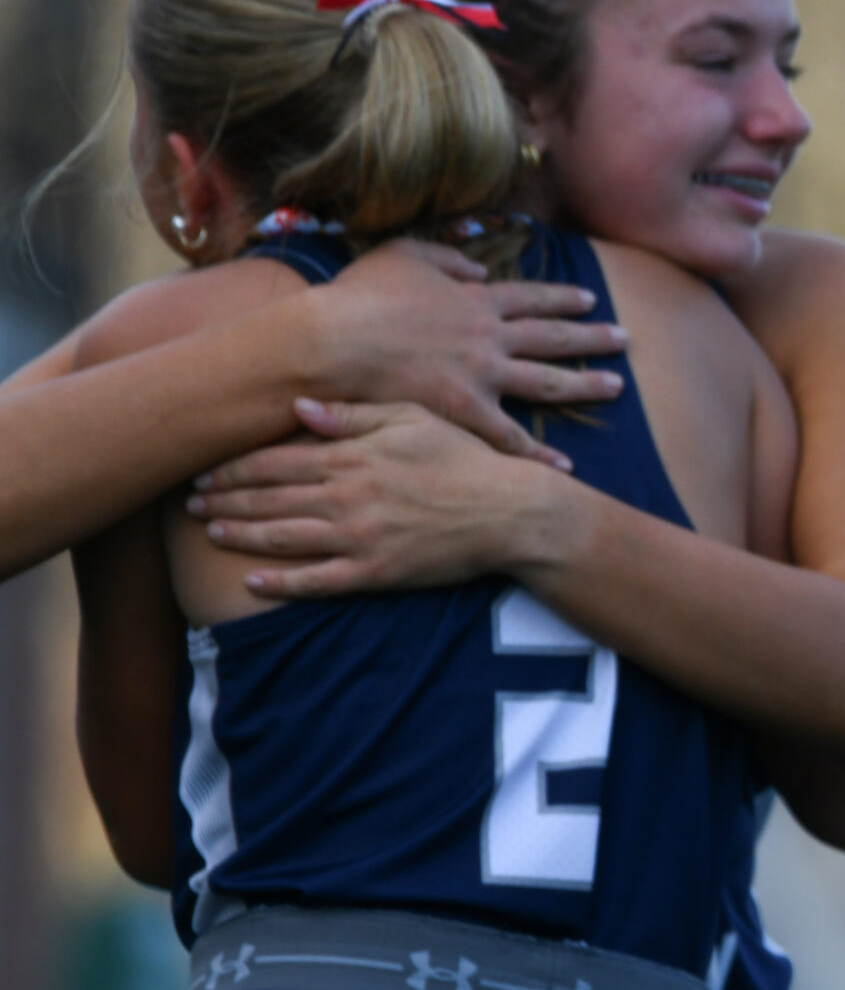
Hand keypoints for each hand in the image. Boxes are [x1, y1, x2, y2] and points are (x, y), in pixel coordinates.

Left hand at [189, 399, 563, 597]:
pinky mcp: (375, 573)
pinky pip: (316, 581)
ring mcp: (359, 538)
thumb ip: (356, 414)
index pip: (278, 461)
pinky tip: (253, 581)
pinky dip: (280, 582)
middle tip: (190, 503)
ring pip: (283, 537)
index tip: (205, 469)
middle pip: (270, 499)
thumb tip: (301, 407)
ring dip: (241, 535)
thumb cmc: (466, 460)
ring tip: (209, 532)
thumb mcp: (415, 419)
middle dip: (225, 500)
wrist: (509, 512)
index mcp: (355, 456)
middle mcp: (348, 497)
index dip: (235, 468)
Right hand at [305, 240, 629, 467]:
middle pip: (552, 336)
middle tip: (625, 338)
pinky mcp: (466, 411)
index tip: (590, 298)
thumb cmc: (357, 296)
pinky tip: (566, 466)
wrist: (332, 341)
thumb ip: (445, 255)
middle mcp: (489, 335)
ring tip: (617, 387)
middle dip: (592, 336)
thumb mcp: (401, 254)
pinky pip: (511, 437)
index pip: (531, 297)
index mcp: (475, 299)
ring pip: (547, 381)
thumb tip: (479, 264)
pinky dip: (539, 453)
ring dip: (585, 384)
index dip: (562, 298)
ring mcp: (482, 374)